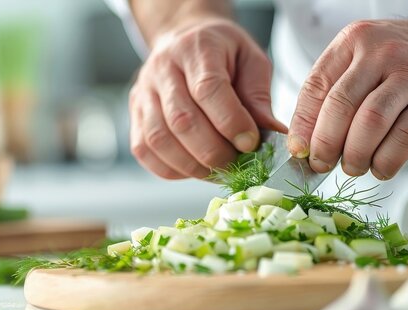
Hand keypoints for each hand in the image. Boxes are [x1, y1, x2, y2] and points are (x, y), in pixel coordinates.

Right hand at [129, 18, 286, 178]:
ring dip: (191, 165)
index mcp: (196, 48)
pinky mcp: (134, 113)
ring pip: (159, 139)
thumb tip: (273, 134)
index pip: (208, 89)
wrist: (184, 40)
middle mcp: (162, 68)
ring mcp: (143, 92)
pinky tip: (193, 169)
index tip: (250, 144)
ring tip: (217, 171)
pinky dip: (170, 168)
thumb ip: (259, 97)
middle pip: (181, 120)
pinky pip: (144, 150)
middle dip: (213, 151)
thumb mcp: (251, 61)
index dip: (230, 122)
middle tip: (237, 165)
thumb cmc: (223, 53)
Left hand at [288, 14, 407, 179]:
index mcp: (353, 42)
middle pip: (340, 105)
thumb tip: (303, 142)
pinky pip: (405, 136)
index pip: (315, 86)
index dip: (303, 124)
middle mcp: (380, 53)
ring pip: (370, 121)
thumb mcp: (361, 62)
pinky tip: (380, 168)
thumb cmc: (399, 63)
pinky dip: (387, 159)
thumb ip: (332, 94)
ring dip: (355, 154)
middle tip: (321, 164)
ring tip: (352, 167)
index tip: (298, 150)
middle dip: (325, 144)